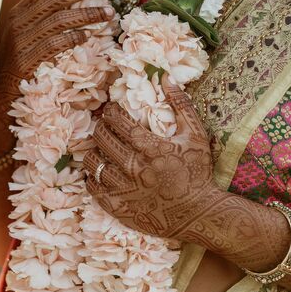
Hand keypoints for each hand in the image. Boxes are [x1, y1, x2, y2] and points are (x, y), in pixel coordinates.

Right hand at [0, 0, 112, 156]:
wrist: (0, 96)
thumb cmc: (20, 64)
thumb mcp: (27, 35)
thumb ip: (44, 18)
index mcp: (19, 11)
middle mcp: (17, 22)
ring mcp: (20, 41)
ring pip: (58, 19)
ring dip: (87, 13)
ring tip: (109, 12)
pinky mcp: (25, 60)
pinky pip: (53, 44)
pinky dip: (73, 37)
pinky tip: (89, 36)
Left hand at [84, 75, 215, 239]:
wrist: (199, 214)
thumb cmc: (197, 173)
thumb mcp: (195, 136)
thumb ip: (181, 105)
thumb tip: (166, 77)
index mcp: (151, 148)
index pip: (118, 122)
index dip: (110, 113)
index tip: (111, 111)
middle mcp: (135, 168)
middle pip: (102, 139)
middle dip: (100, 128)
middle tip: (103, 126)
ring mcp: (125, 190)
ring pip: (94, 163)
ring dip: (93, 151)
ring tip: (99, 148)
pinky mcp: (119, 208)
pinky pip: (93, 188)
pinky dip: (91, 177)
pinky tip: (98, 171)